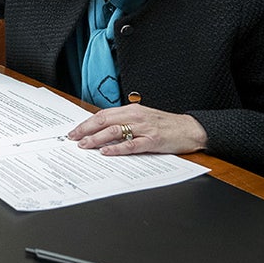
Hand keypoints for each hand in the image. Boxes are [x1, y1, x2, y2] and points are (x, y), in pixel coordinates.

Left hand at [67, 104, 207, 155]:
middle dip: (86, 129)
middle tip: (73, 138)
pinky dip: (117, 148)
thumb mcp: (143, 118)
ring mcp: (144, 128)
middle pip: (104, 121)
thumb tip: (102, 129)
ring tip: (85, 145)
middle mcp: (135, 116)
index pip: (103, 114)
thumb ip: (125, 121)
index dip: (87, 123)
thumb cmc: (165, 124)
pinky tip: (106, 152)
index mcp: (131, 110)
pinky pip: (131, 144)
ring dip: (97, 138)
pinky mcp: (153, 140)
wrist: (190, 128)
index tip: (75, 131)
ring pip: (114, 131)